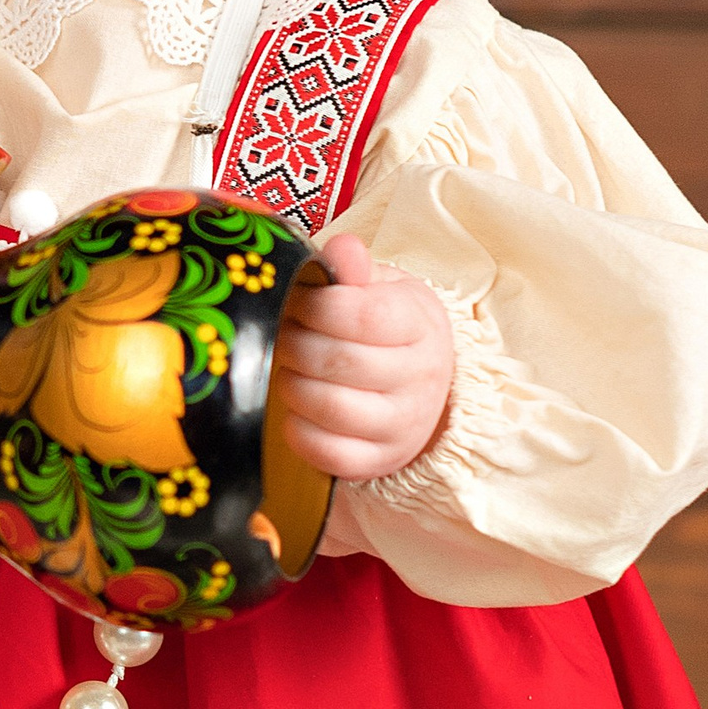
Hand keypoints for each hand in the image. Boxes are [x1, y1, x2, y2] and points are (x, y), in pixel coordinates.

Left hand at [274, 233, 455, 481]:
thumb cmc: (387, 328)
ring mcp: (403, 425)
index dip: (314, 307)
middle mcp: (421, 378)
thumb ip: (355, 269)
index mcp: (420, 326)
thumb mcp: (380, 288)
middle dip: (295, 345)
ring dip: (293, 385)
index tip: (297, 303)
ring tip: (288, 369)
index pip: (361, 316)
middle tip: (284, 335)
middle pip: (339, 361)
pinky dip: (299, 431)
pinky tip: (295, 410)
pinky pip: (329, 454)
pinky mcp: (380, 460)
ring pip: (331, 408)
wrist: (423, 381)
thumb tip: (342, 248)